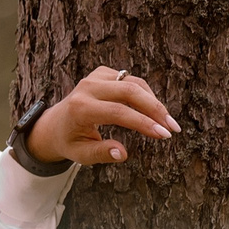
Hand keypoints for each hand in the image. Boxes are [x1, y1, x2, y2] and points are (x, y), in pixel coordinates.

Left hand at [29, 67, 179, 165]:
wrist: (54, 124)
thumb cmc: (70, 142)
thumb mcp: (81, 154)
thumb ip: (101, 154)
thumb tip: (122, 153)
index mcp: (80, 108)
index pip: (118, 112)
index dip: (144, 123)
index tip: (164, 135)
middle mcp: (87, 88)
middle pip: (130, 92)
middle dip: (155, 110)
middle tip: (173, 129)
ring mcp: (94, 77)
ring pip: (134, 84)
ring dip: (154, 102)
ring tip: (168, 123)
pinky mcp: (102, 73)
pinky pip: (131, 81)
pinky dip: (146, 95)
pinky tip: (155, 112)